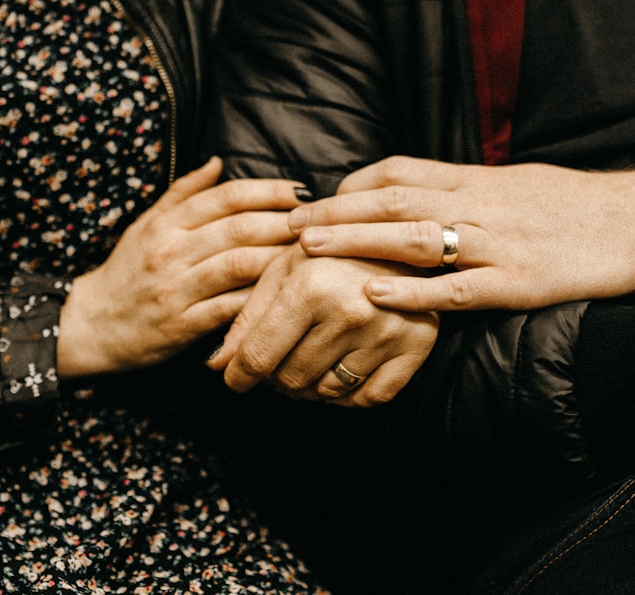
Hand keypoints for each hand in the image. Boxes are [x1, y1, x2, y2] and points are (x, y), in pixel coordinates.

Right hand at [57, 157, 304, 375]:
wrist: (91, 325)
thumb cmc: (126, 272)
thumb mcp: (146, 225)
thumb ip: (184, 194)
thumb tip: (219, 161)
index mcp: (166, 223)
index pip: (226, 197)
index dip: (268, 191)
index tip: (300, 192)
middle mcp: (171, 251)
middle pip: (240, 227)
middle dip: (285, 222)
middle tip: (318, 223)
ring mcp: (177, 288)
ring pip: (240, 265)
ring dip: (279, 257)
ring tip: (310, 254)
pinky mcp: (183, 326)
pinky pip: (231, 308)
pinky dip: (261, 299)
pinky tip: (286, 292)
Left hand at [206, 245, 438, 406]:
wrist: (399, 235)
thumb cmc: (333, 250)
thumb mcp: (283, 270)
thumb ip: (247, 318)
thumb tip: (216, 365)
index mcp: (311, 287)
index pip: (260, 356)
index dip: (239, 375)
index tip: (234, 380)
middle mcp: (351, 312)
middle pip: (290, 379)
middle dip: (276, 376)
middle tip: (281, 358)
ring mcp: (387, 332)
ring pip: (327, 392)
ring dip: (311, 385)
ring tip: (311, 357)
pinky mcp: (417, 346)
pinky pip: (369, 398)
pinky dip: (349, 395)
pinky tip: (341, 369)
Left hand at [289, 156, 634, 310]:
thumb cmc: (576, 205)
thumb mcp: (515, 183)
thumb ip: (467, 189)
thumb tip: (422, 197)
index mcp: (476, 179)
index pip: (399, 171)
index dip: (352, 185)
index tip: (319, 199)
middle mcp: (478, 204)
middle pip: (391, 201)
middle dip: (334, 211)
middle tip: (288, 224)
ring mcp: (496, 244)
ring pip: (412, 238)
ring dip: (355, 241)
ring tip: (309, 249)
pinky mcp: (518, 283)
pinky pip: (456, 288)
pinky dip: (412, 291)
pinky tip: (374, 293)